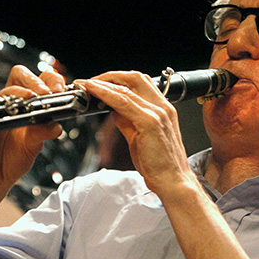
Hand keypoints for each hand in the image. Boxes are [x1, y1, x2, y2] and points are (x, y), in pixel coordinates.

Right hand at [0, 65, 63, 194]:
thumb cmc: (15, 158)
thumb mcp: (33, 147)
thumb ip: (43, 134)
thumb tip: (56, 127)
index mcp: (31, 106)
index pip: (41, 82)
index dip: (50, 81)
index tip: (59, 90)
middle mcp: (14, 103)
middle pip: (21, 76)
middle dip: (35, 81)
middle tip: (45, 93)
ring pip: (5, 90)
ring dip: (18, 91)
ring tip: (29, 98)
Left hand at [82, 71, 195, 195]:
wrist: (173, 182)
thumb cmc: (159, 165)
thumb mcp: (139, 138)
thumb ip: (127, 122)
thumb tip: (113, 111)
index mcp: (163, 109)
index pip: (140, 82)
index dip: (118, 79)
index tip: (100, 82)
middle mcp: (162, 107)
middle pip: (135, 77)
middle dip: (110, 76)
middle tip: (91, 81)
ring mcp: (157, 113)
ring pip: (127, 88)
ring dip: (103, 83)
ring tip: (86, 85)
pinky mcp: (150, 123)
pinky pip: (123, 102)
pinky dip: (106, 94)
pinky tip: (94, 93)